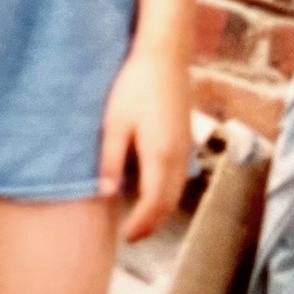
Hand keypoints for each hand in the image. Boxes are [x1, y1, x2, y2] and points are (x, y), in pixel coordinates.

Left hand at [99, 47, 192, 241]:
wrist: (164, 55)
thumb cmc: (134, 86)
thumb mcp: (114, 123)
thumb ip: (111, 161)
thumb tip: (107, 194)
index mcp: (160, 156)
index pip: (153, 205)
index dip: (140, 225)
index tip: (124, 238)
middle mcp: (178, 156)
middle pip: (169, 203)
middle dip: (152, 224)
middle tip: (132, 237)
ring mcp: (186, 146)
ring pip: (178, 191)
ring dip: (162, 210)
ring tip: (141, 220)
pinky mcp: (186, 137)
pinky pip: (180, 177)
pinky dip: (168, 193)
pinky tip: (154, 190)